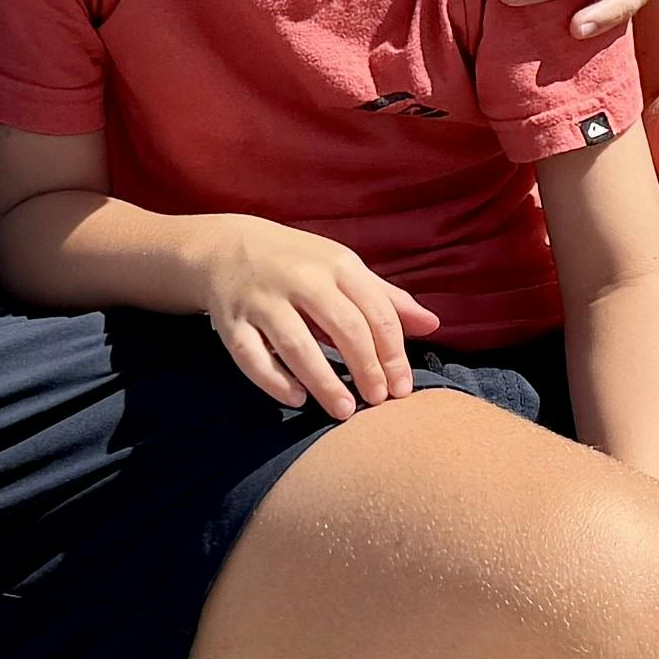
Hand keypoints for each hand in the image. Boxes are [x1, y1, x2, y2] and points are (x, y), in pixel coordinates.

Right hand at [187, 214, 435, 417]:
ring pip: (295, 344)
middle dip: (366, 368)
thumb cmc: (300, 264)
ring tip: (345, 411)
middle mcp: (300, 278)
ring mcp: (262, 299)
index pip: (376, 312)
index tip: (403, 388)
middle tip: (378, 401)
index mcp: (336, 264)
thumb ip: (386, 298)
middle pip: (343, 327)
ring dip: (323, 381)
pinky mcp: (230, 321)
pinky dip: (273, 380)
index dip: (393, 353)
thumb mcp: (344, 269)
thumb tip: (433, 325)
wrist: (226, 247)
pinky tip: (297, 399)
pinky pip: (250, 356)